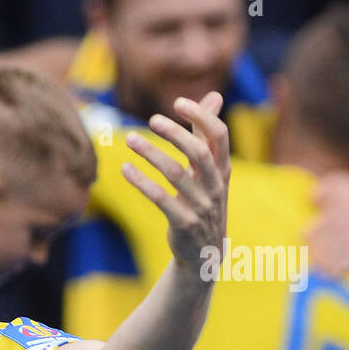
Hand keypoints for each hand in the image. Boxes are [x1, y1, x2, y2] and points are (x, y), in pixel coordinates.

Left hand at [121, 93, 230, 280]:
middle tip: (152, 119)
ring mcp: (201, 206)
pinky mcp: (183, 223)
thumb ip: (206, 135)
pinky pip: (159, 198)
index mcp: (223, 170)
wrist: (204, 253)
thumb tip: (214, 96)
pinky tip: (124, 169)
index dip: (201, 116)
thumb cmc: (203, 202)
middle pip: (198, 152)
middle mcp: (215, 186)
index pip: (218, 136)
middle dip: (175, 133)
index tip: (178, 102)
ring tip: (129, 139)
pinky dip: (141, 181)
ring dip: (150, 154)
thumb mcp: (210, 171)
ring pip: (175, 174)